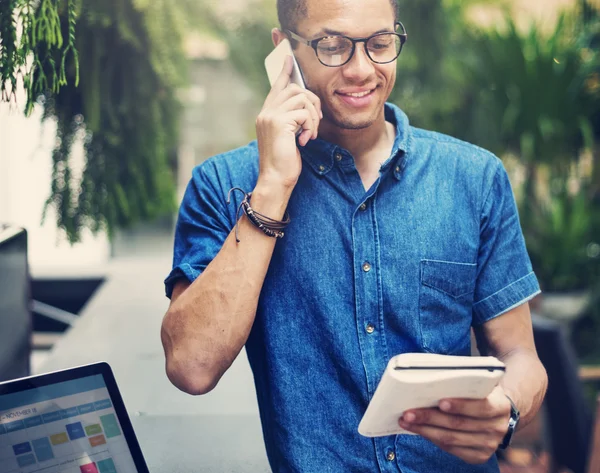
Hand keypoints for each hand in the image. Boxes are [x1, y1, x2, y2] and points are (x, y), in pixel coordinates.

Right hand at [255, 55, 321, 189]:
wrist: (275, 180)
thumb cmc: (284, 163)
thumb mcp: (288, 137)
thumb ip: (291, 120)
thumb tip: (305, 107)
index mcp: (266, 114)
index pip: (277, 87)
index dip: (285, 72)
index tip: (289, 59)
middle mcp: (266, 112)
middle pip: (294, 89)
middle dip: (312, 102)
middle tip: (316, 121)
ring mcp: (270, 116)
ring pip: (301, 98)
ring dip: (312, 117)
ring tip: (310, 134)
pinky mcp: (279, 123)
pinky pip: (304, 113)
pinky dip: (310, 126)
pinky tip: (306, 140)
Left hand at [398, 386, 511, 463]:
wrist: (497, 412)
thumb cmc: (480, 392)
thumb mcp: (480, 382)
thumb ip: (464, 381)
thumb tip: (431, 377)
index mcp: (501, 406)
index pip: (481, 407)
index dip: (460, 405)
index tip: (440, 401)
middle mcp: (498, 429)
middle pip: (459, 425)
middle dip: (431, 418)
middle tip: (408, 412)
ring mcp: (489, 445)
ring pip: (451, 439)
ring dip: (425, 430)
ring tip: (406, 421)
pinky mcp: (478, 456)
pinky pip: (451, 449)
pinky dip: (432, 438)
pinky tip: (418, 430)